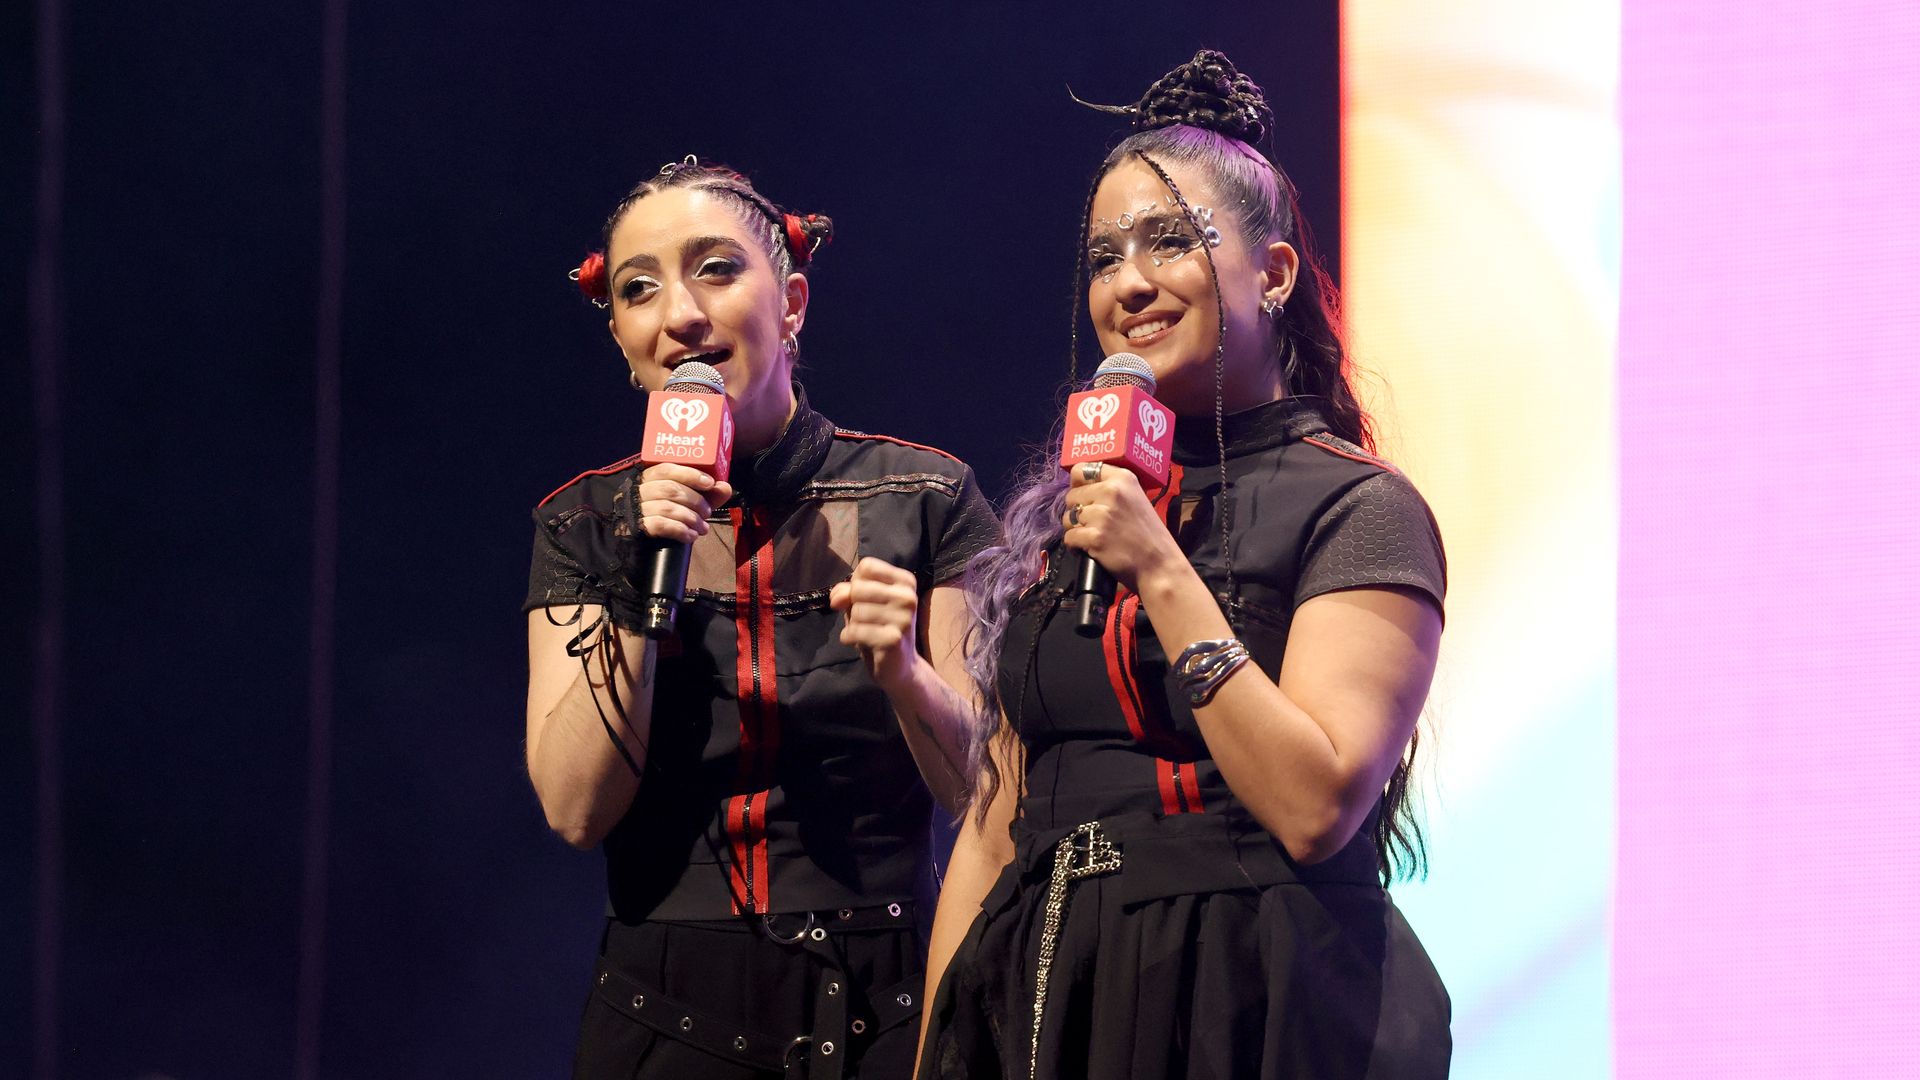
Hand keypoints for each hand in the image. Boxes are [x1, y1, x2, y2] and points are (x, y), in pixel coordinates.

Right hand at [636, 463, 732, 543]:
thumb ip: (707, 494)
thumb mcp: (688, 501)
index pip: (667, 469)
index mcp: (650, 477)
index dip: (689, 474)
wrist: (642, 543)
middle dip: (695, 501)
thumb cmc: (668, 513)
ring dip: (691, 518)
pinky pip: (660, 525)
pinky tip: (691, 536)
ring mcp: (636, 509)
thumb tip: (725, 487)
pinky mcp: (638, 527)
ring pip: (666, 507)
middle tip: (707, 512)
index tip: (709, 483)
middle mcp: (639, 490)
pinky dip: (681, 530)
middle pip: (669, 489)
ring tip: (703, 528)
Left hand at [830, 557, 922, 692]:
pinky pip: (855, 630)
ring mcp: (903, 618)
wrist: (900, 666)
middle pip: (859, 588)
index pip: (867, 566)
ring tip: (866, 632)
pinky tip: (859, 642)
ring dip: (853, 624)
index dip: (855, 583)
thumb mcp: (862, 603)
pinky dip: (849, 637)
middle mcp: (908, 596)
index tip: (861, 599)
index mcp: (905, 581)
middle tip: (865, 620)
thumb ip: (847, 591)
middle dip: (852, 606)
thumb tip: (836, 599)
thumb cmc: (880, 628)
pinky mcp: (893, 639)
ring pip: (856, 610)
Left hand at [1061, 462, 1183, 592]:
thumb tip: (1083, 487)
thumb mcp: (1136, 498)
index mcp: (1122, 478)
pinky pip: (1069, 537)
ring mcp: (1102, 515)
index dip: (1078, 485)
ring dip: (1076, 528)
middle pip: (1071, 495)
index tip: (1083, 496)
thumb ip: (1114, 489)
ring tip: (1092, 536)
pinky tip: (1089, 548)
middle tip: (1092, 523)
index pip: (1080, 470)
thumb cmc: (1148, 534)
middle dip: (1077, 510)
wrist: (1159, 564)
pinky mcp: (1095, 537)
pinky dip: (1075, 546)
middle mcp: (1111, 491)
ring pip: (1068, 517)